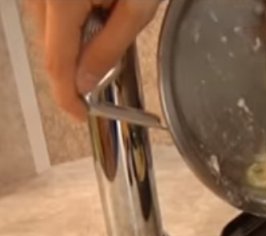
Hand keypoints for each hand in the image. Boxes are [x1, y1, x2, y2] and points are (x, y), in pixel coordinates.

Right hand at [24, 0, 159, 121]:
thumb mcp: (136, 9)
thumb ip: (110, 49)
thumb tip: (85, 83)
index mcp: (62, 0)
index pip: (57, 63)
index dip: (67, 95)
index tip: (80, 113)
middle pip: (52, 51)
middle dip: (79, 68)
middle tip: (111, 64)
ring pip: (49, 37)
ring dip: (76, 46)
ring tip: (109, 21)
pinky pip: (50, 19)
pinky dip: (71, 27)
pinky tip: (96, 13)